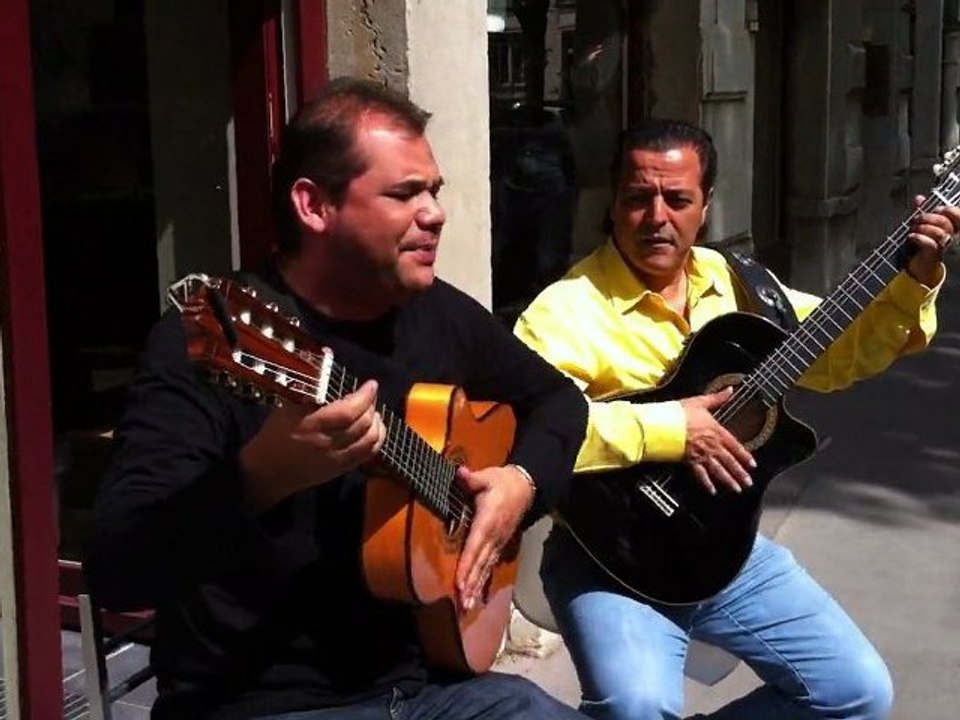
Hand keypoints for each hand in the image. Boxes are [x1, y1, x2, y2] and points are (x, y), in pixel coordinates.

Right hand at [240, 379, 386, 510]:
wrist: (266, 472)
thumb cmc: (275, 434)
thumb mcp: (288, 406)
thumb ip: (310, 384)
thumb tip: (327, 353)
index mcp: (312, 425)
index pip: (348, 411)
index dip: (364, 397)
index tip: (371, 384)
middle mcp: (327, 443)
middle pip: (362, 424)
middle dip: (371, 406)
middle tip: (370, 395)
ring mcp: (336, 459)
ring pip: (369, 440)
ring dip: (377, 423)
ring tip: (373, 412)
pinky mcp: (340, 470)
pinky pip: (367, 456)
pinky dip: (377, 441)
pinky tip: (375, 430)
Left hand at [454, 464, 532, 610]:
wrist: (526, 486)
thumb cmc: (502, 481)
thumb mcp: (488, 476)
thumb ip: (472, 478)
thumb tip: (460, 473)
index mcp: (487, 522)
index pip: (474, 547)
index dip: (466, 566)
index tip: (459, 583)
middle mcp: (493, 537)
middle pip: (480, 564)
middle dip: (470, 584)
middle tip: (462, 605)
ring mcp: (498, 542)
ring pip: (485, 568)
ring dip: (476, 587)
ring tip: (467, 607)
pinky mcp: (500, 544)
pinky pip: (490, 565)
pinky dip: (483, 581)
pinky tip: (477, 596)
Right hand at [679, 387, 754, 494]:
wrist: (664, 424)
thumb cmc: (680, 413)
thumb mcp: (700, 402)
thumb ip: (717, 398)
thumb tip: (731, 390)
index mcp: (716, 431)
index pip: (735, 445)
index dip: (744, 456)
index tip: (752, 465)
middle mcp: (711, 446)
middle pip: (729, 461)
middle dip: (739, 473)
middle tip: (748, 483)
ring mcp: (701, 455)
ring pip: (718, 470)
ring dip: (728, 481)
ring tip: (736, 490)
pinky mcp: (689, 461)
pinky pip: (700, 475)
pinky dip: (706, 483)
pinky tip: (712, 491)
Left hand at [906, 195, 959, 285]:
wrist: (920, 267)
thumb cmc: (923, 245)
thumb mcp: (923, 226)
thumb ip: (923, 211)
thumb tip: (919, 198)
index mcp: (952, 228)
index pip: (957, 214)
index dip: (946, 209)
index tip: (934, 210)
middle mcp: (952, 237)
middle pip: (945, 222)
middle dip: (927, 217)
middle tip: (916, 220)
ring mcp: (944, 246)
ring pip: (939, 232)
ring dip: (921, 228)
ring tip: (912, 230)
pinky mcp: (934, 255)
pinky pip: (929, 243)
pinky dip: (918, 238)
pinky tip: (911, 237)